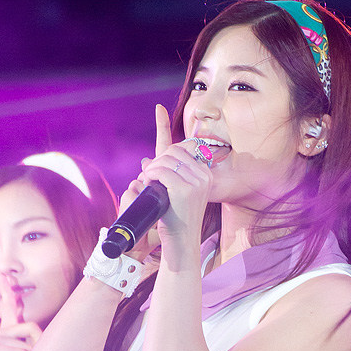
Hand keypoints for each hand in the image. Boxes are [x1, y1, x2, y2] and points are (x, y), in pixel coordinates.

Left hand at [120, 105, 210, 256]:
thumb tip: (146, 160)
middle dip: (157, 161)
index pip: (185, 144)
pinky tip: (149, 183)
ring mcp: (197, 181)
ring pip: (166, 160)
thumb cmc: (174, 219)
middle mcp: (204, 175)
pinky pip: (162, 171)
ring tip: (148, 183)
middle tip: (149, 177)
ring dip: (153, 169)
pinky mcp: (185, 189)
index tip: (158, 108)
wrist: (180, 241)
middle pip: (173, 151)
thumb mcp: (170, 192)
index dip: (165, 126)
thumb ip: (163, 174)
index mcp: (204, 174)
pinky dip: (151, 175)